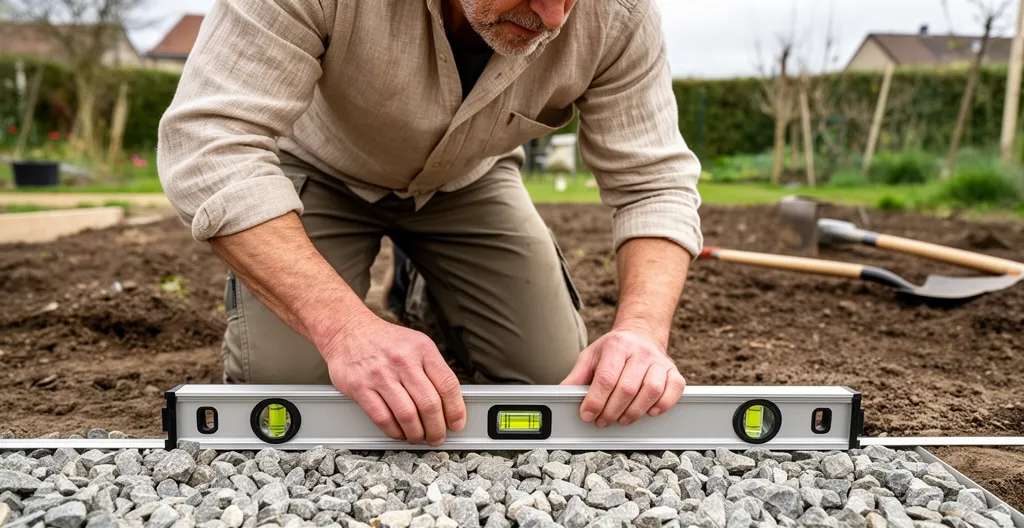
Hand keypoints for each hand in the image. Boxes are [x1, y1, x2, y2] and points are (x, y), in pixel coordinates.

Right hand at [321, 312, 465, 445]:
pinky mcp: (360, 387)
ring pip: (407, 415)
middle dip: (437, 428)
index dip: (456, 410)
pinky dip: (394, 431)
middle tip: (437, 437)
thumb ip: (432, 370)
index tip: (457, 423)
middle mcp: (403, 360)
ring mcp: (380, 374)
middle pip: (429, 404)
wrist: (348, 330)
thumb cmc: (384, 341)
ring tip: (418, 437)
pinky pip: (383, 418)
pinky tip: (399, 432)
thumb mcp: (416, 344)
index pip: (448, 385)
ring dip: (416, 434)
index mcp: (422, 348)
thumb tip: (450, 404)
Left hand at [560, 327, 685, 427]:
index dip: (596, 401)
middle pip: (627, 388)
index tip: (587, 415)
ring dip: (635, 412)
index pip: (606, 378)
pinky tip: (649, 412)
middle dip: (611, 411)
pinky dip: (663, 404)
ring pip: (651, 390)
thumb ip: (576, 377)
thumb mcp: (590, 357)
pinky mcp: (673, 371)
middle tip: (602, 421)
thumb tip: (561, 396)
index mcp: (616, 346)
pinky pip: (674, 389)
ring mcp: (659, 361)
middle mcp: (640, 352)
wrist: (641, 334)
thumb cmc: (613, 350)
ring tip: (622, 419)